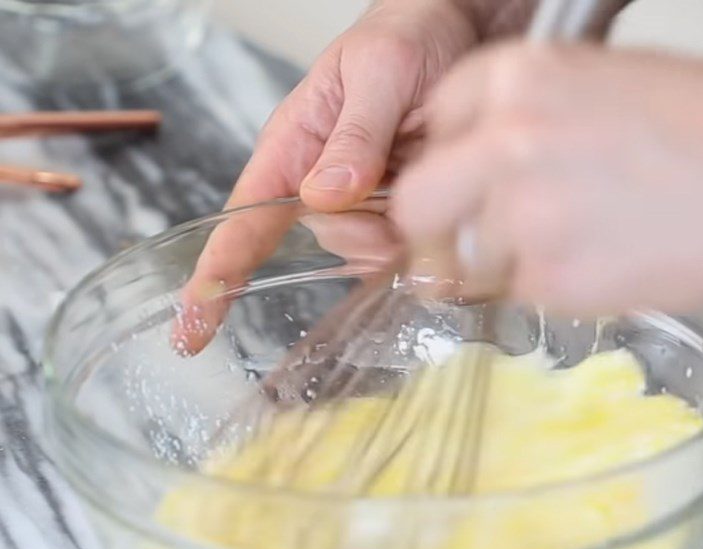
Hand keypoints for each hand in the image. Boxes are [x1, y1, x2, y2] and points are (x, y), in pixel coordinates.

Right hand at [176, 0, 486, 353]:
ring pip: (370, 250)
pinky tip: (439, 195)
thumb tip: (323, 197)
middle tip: (399, 181)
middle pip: (327, 241)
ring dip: (402, 227)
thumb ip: (354, 135)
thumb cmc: (410, 33)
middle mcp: (324, 183)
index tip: (192, 323)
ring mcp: (366, 202)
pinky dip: (426, 233)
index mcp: (296, 146)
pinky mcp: (404, 213)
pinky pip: (407, 248)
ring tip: (423, 166)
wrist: (468, 29)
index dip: (217, 273)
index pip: (245, 218)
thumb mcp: (379, 71)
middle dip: (364, 230)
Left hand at [393, 44, 702, 314]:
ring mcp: (523, 215)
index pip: (431, 130)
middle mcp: (505, 141)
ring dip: (492, 265)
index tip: (459, 188)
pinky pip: (513, 295)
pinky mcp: (552, 279)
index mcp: (515, 78)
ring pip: (458, 261)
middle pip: (414, 205)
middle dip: (435, 228)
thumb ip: (515, 126)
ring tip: (561, 247)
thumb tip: (466, 178)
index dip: (446, 165)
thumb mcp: (594, 88)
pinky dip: (542, 289)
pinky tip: (593, 263)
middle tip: (471, 239)